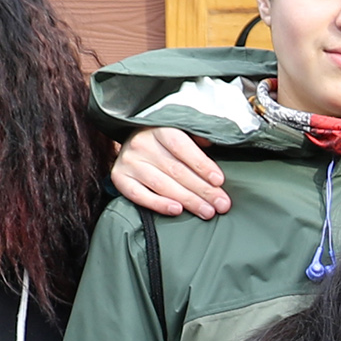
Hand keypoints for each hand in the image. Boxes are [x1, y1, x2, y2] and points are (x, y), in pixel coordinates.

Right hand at [113, 126, 229, 217]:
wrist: (131, 139)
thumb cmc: (163, 139)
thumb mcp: (180, 129)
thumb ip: (197, 136)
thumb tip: (212, 145)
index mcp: (160, 128)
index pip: (183, 148)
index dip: (202, 165)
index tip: (219, 181)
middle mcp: (142, 144)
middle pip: (176, 170)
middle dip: (202, 190)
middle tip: (221, 204)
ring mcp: (129, 162)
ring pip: (162, 185)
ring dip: (187, 200)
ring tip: (207, 211)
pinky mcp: (120, 178)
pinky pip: (139, 195)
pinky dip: (159, 204)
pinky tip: (177, 210)